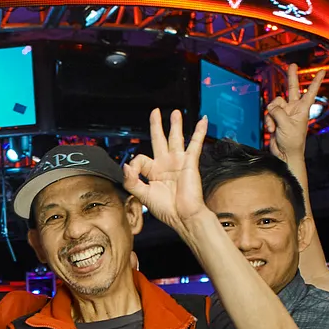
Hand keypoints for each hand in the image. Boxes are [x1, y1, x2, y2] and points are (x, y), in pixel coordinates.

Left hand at [123, 109, 208, 231]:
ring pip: (176, 138)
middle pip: (160, 140)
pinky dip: (199, 132)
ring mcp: (178, 162)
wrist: (183, 217)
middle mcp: (166, 164)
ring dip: (175, 125)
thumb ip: (131, 180)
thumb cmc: (166, 209)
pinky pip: (195, 144)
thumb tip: (126, 165)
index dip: (134, 164)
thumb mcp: (142, 195)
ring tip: (175, 112)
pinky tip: (203, 121)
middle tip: (156, 112)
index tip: (133, 172)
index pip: (140, 158)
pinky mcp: (190, 162)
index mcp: (153, 172)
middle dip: (157, 125)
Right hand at [264, 63, 322, 162]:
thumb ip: (278, 112)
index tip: (322, 71)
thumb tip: (271, 106)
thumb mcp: (287, 124)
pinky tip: (272, 129)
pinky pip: (268, 114)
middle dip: (291, 77)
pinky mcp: (275, 118)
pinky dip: (268, 121)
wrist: (285, 154)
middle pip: (292, 89)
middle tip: (293, 65)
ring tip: (274, 126)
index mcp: (302, 109)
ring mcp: (284, 113)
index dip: (316, 81)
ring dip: (271, 115)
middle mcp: (293, 108)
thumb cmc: (292, 141)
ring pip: (274, 104)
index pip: (310, 92)